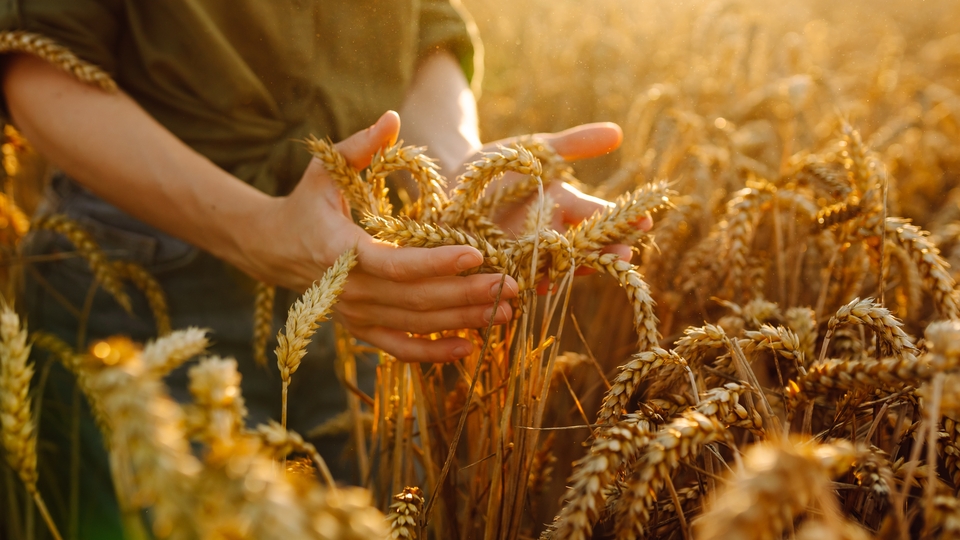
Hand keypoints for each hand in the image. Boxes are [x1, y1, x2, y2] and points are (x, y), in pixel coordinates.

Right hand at [250, 112, 518, 362]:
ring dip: (463, 320)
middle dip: (467, 293)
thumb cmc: (309, 203)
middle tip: (511, 286)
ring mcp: (354, 315)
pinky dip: (433, 353)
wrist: (275, 248)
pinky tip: (470, 347)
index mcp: (339, 250)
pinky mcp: (360, 330)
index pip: (394, 263)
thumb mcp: (325, 168)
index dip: (436, 263)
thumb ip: (360, 146)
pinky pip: (400, 348)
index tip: (476, 254)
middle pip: (415, 298)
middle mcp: (348, 291)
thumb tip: (392, 118)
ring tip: (505, 310)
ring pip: (415, 323)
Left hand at [469, 123, 652, 266]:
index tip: (646, 221)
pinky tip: (539, 284)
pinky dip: (529, 281)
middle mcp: (551, 234)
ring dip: (571, 271)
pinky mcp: (500, 264)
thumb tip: (617, 132)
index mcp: (565, 206)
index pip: (599, 214)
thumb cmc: (503, 162)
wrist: (457, 179)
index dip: (623, 218)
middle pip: (584, 247)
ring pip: (555, 267)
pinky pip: (518, 276)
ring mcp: (527, 252)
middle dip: (606, 251)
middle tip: (627, 255)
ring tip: (584, 270)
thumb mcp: (537, 149)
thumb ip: (574, 144)